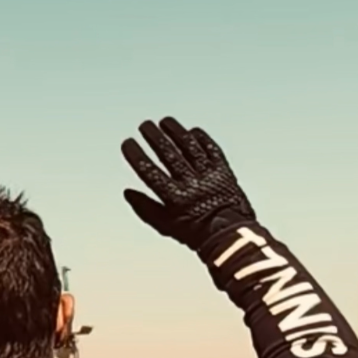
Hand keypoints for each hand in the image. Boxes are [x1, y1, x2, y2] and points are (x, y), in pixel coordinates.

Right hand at [121, 117, 254, 249]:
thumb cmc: (195, 233)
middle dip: (154, 137)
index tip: (128, 143)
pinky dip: (201, 138)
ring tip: (165, 121)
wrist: (229, 236)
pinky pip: (212, 149)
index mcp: (175, 199)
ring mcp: (209, 176)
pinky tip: (192, 131)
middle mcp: (191, 184)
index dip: (137, 155)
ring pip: (190, 147)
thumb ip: (145, 208)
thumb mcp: (165, 225)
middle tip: (145, 126)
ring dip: (176, 132)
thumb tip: (128, 192)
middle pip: (169, 154)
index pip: (150, 171)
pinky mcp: (224, 171)